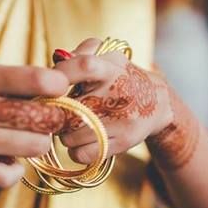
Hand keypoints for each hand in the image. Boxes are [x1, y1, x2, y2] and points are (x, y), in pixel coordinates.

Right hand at [0, 59, 69, 187]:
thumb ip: (2, 78)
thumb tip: (50, 87)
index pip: (42, 81)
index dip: (60, 85)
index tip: (56, 88)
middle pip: (47, 119)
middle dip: (52, 117)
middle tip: (42, 114)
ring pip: (36, 147)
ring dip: (34, 142)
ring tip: (19, 134)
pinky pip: (9, 176)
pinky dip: (12, 169)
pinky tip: (3, 156)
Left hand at [53, 38, 174, 163]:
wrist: (156, 103)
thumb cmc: (120, 76)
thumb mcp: (107, 56)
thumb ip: (81, 52)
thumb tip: (55, 66)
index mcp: (111, 69)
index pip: (84, 66)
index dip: (62, 74)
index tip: (51, 85)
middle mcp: (118, 94)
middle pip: (67, 110)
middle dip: (56, 112)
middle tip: (60, 110)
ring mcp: (121, 121)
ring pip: (69, 136)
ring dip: (63, 132)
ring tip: (73, 123)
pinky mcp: (121, 143)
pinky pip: (80, 154)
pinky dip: (74, 150)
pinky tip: (81, 139)